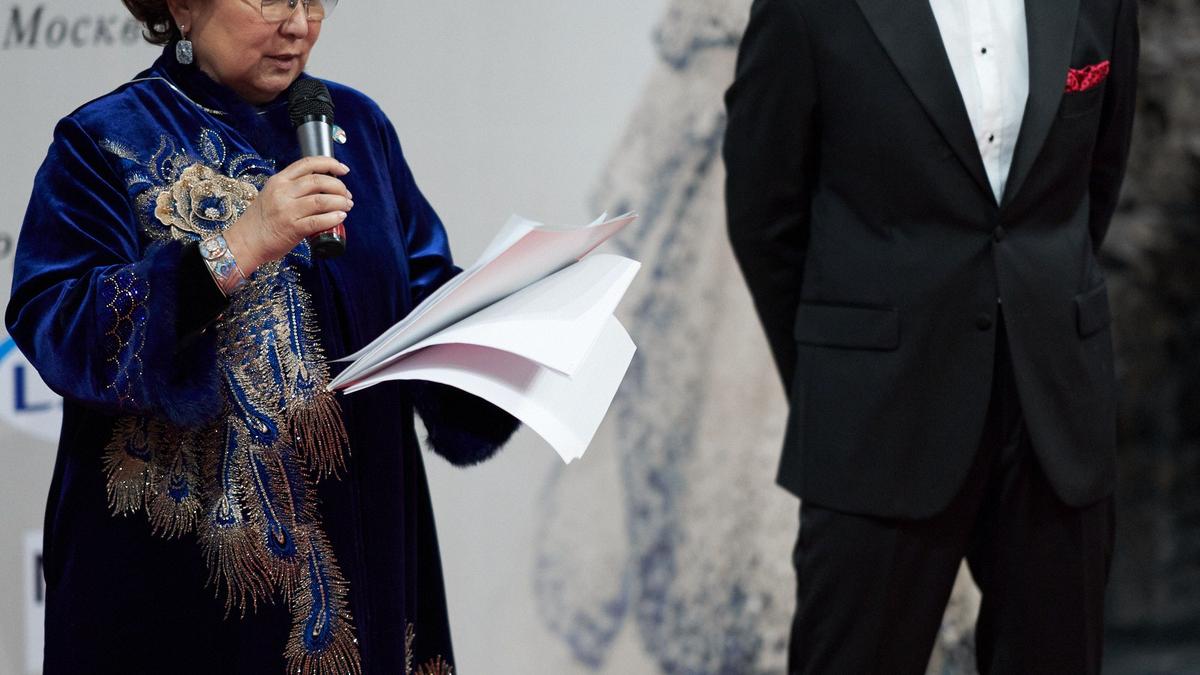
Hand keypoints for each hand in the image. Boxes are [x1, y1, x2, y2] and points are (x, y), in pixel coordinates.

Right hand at [223, 156, 353, 273]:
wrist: (245, 242)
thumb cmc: (261, 220)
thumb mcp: (272, 194)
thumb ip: (291, 188)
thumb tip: (321, 186)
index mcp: (279, 180)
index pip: (308, 164)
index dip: (330, 163)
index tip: (343, 170)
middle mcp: (282, 192)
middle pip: (319, 181)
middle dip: (339, 186)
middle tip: (347, 195)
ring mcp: (287, 210)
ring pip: (322, 200)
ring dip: (340, 202)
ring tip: (347, 206)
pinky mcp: (292, 228)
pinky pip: (318, 221)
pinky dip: (333, 218)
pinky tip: (341, 217)